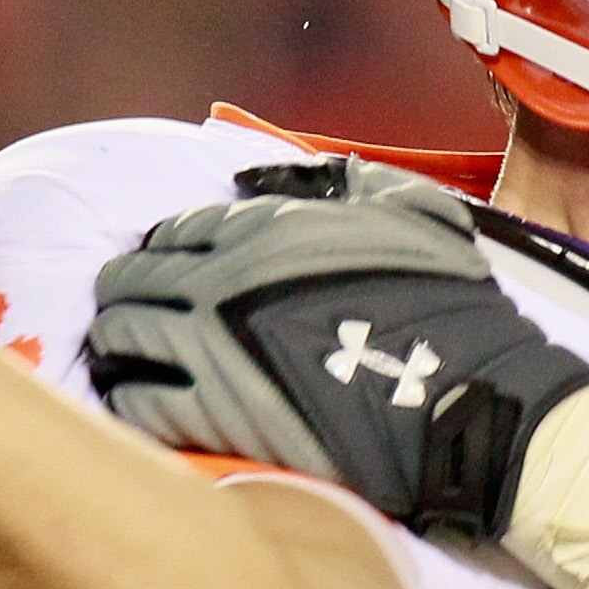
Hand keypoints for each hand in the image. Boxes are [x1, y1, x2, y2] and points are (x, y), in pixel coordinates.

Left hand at [90, 156, 588, 538]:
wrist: (470, 403)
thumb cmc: (452, 311)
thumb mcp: (418, 217)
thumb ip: (357, 184)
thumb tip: (310, 175)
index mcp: (264, 228)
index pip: (175, 232)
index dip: (167, 256)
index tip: (170, 280)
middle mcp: (222, 277)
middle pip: (131, 282)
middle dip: (128, 301)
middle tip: (135, 327)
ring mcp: (210, 346)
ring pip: (121, 339)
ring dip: (118, 352)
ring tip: (127, 371)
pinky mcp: (214, 413)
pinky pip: (139, 403)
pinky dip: (134, 404)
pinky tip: (144, 412)